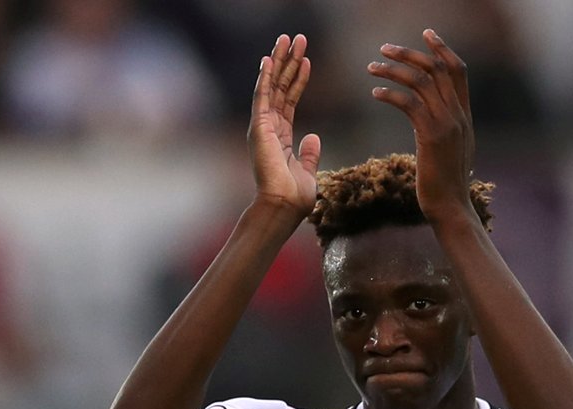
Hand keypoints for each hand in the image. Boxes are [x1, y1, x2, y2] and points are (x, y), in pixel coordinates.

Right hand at [248, 34, 321, 220]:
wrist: (284, 206)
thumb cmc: (294, 196)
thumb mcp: (308, 171)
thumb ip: (309, 154)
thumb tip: (314, 138)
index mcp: (280, 137)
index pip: (289, 101)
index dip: (297, 79)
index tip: (306, 60)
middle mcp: (269, 128)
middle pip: (279, 87)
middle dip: (288, 62)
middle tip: (296, 39)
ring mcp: (262, 126)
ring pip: (271, 86)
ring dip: (279, 62)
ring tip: (288, 39)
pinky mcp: (259, 127)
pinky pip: (262, 97)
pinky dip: (265, 77)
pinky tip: (269, 59)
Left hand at [368, 29, 475, 224]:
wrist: (451, 208)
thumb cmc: (445, 186)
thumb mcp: (452, 152)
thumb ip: (445, 131)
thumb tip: (430, 122)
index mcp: (465, 116)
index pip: (459, 71)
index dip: (443, 49)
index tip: (427, 34)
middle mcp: (459, 115)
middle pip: (437, 69)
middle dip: (410, 53)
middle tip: (384, 48)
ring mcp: (447, 124)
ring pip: (421, 82)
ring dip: (393, 70)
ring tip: (372, 67)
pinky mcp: (431, 136)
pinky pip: (409, 103)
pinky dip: (390, 94)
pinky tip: (375, 94)